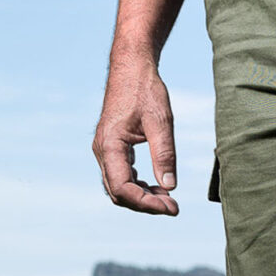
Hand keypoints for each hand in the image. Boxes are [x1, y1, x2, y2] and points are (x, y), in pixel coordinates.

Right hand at [93, 49, 180, 215]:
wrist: (131, 68)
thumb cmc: (145, 90)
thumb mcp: (161, 120)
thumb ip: (164, 154)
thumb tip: (170, 186)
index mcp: (110, 145)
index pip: (123, 188)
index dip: (147, 203)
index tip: (172, 207)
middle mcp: (102, 151)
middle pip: (118, 193)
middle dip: (145, 204)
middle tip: (174, 207)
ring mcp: (104, 150)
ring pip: (118, 187)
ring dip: (141, 196)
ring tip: (168, 197)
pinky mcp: (111, 147)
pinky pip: (120, 175)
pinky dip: (138, 185)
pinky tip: (158, 185)